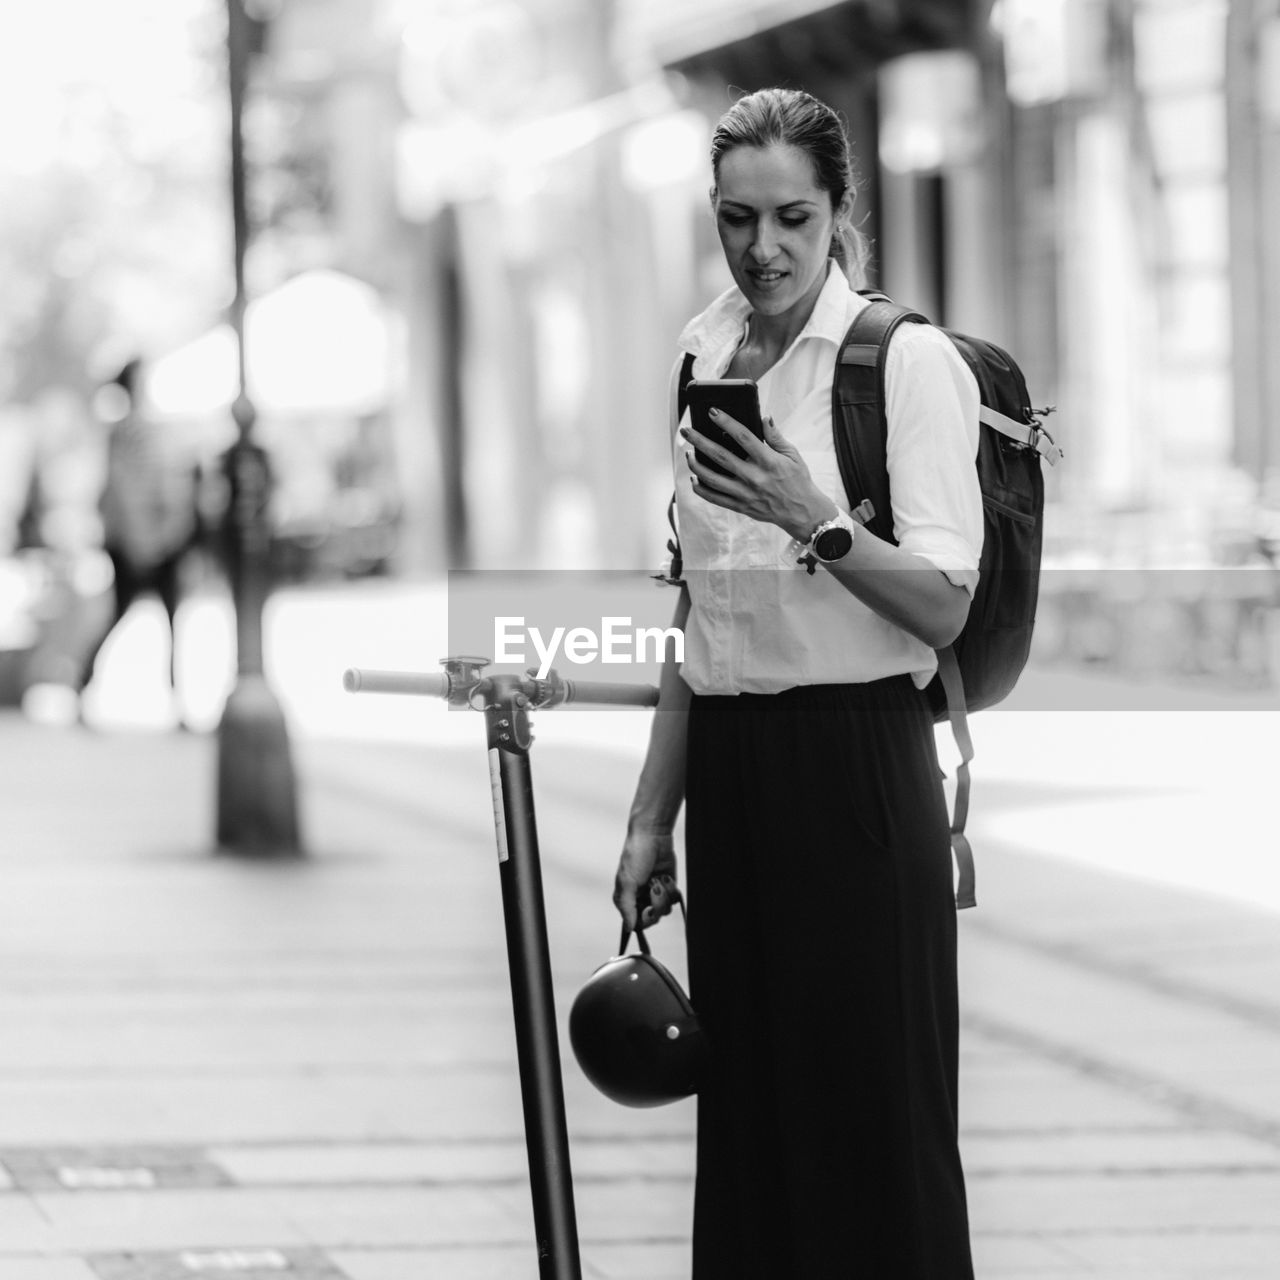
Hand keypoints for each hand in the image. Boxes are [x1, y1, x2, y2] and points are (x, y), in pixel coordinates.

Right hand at [614, 826, 678, 932]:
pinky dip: (672, 887)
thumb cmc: (635, 856)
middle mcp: (640, 899)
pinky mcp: (668, 886)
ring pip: (666, 909)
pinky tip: (665, 875)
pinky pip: (674, 898)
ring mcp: (655, 893)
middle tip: (654, 887)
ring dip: (665, 893)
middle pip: (654, 918)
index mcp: (626, 900)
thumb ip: (627, 907)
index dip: (645, 918)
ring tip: (658, 877)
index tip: (648, 908)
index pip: (637, 923)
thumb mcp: (627, 882)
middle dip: (657, 902)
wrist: (653, 836)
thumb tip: (629, 928)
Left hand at [681, 410, 833, 540]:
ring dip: (696, 465)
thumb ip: (776, 437)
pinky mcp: (741, 506)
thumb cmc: (798, 481)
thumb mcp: (793, 455)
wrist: (802, 512)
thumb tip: (764, 418)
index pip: (744, 437)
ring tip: (688, 454)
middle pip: (721, 456)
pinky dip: (701, 489)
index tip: (712, 412)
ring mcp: (746, 493)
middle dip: (700, 442)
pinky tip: (694, 478)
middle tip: (686, 431)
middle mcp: (754, 477)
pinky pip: (715, 498)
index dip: (726, 422)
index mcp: (769, 461)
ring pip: (713, 479)